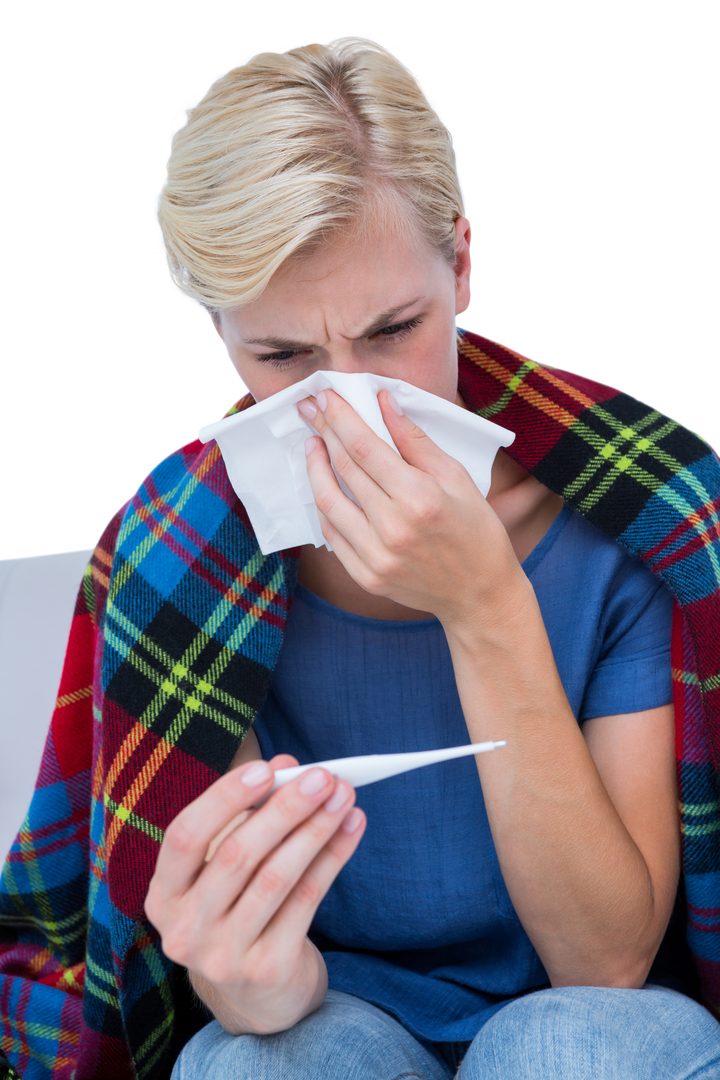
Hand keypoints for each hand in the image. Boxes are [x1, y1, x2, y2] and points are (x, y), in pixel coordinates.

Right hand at [144, 755, 364, 1033]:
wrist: (255, 993)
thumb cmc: (238, 906)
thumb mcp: (230, 862)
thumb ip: (250, 812)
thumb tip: (288, 768)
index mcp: (163, 896)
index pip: (185, 836)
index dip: (224, 799)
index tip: (266, 769)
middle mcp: (184, 930)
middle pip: (237, 855)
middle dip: (285, 809)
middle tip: (323, 777)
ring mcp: (223, 956)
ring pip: (276, 877)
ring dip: (316, 830)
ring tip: (344, 797)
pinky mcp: (266, 970)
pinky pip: (306, 900)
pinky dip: (333, 857)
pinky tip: (352, 828)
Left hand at [299, 388, 524, 629]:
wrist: (479, 593)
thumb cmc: (475, 530)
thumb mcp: (456, 477)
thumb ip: (415, 441)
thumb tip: (383, 403)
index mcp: (420, 497)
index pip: (365, 447)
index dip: (341, 418)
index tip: (325, 397)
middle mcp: (393, 528)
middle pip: (344, 469)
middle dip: (324, 433)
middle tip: (310, 411)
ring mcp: (376, 556)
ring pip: (328, 502)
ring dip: (314, 469)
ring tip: (312, 446)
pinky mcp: (366, 576)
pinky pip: (332, 534)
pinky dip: (325, 506)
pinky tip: (324, 486)